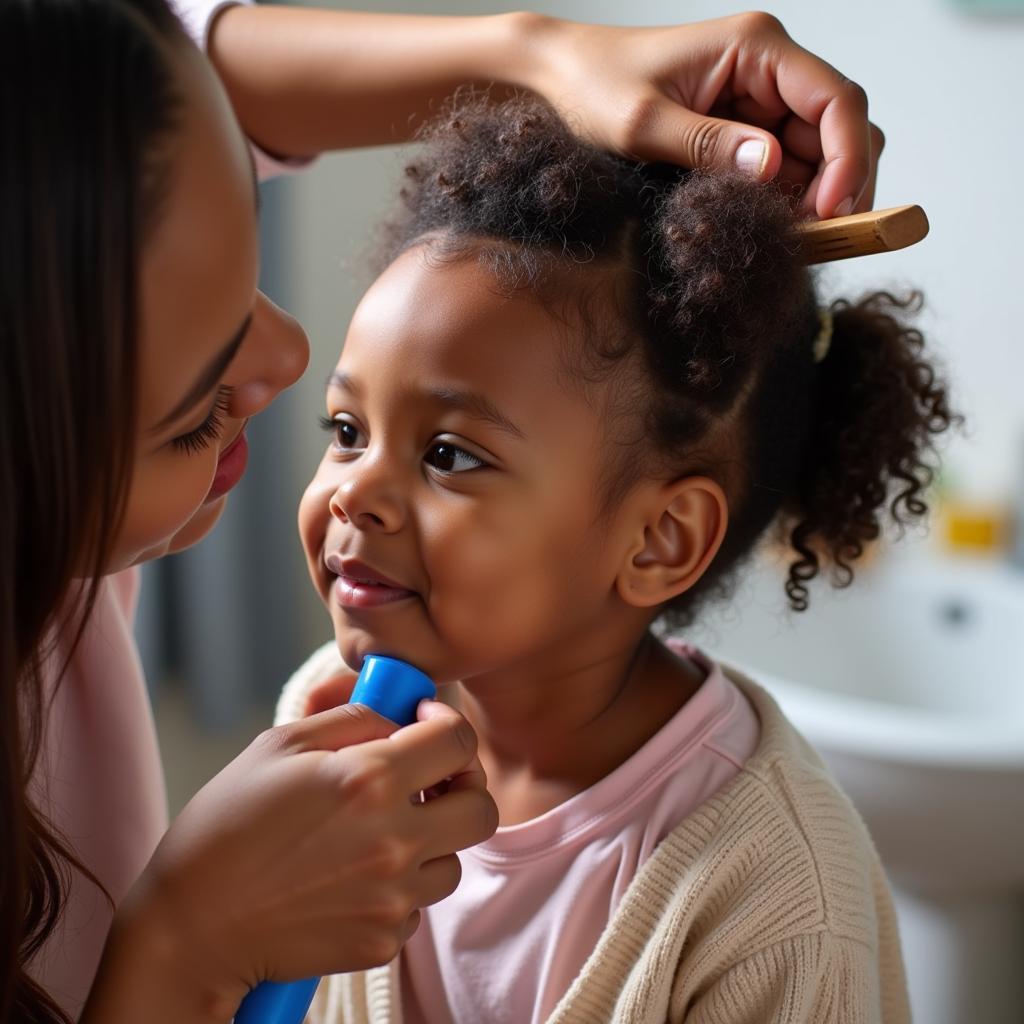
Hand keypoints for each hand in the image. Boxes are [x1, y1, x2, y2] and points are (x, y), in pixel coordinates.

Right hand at [108, 701, 495, 1016]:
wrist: (191, 929)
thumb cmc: (225, 828)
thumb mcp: (280, 746)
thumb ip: (353, 719)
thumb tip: (400, 712)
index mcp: (369, 781)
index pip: (458, 740)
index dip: (446, 724)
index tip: (424, 725)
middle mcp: (394, 840)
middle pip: (481, 807)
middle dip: (461, 787)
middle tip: (426, 781)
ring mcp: (393, 896)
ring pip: (453, 860)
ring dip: (430, 841)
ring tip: (379, 833)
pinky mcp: (383, 941)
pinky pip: (418, 904)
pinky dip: (399, 886)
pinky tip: (353, 876)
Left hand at [528, 11, 882, 217]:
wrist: (561, 78)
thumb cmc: (594, 86)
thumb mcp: (643, 122)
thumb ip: (706, 144)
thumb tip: (772, 168)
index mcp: (757, 47)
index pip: (836, 100)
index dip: (848, 159)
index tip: (834, 213)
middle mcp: (769, 68)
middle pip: (839, 130)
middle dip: (838, 188)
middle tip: (818, 242)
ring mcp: (758, 99)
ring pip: (817, 154)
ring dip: (812, 199)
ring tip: (790, 241)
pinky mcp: (742, 128)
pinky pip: (783, 167)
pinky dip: (784, 200)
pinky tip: (770, 227)